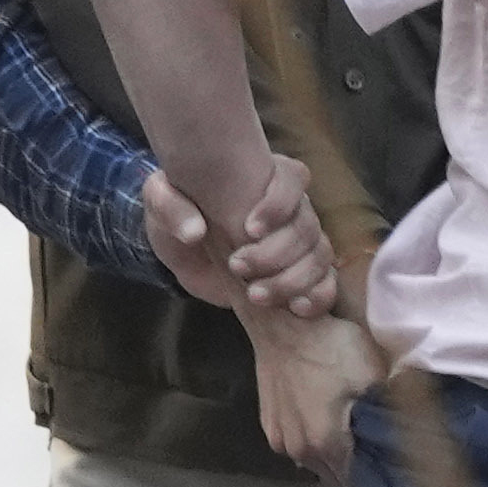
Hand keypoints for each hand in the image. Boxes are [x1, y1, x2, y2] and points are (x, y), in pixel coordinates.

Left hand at [147, 152, 337, 317]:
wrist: (187, 257)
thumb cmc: (178, 218)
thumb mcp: (160, 203)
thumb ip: (169, 206)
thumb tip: (194, 232)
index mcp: (265, 180)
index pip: (293, 178)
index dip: (278, 203)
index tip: (248, 229)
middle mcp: (292, 209)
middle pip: (306, 225)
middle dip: (275, 252)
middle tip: (237, 266)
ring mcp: (303, 243)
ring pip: (319, 255)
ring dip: (291, 279)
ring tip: (256, 295)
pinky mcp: (304, 275)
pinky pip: (327, 283)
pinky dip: (318, 296)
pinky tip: (296, 308)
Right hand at [251, 305, 383, 483]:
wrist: (281, 322)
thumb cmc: (330, 345)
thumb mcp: (373, 374)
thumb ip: (391, 410)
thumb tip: (416, 436)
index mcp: (326, 443)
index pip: (357, 480)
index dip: (376, 473)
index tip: (392, 466)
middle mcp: (300, 450)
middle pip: (336, 475)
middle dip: (355, 467)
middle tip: (375, 448)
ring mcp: (280, 439)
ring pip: (314, 462)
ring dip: (332, 455)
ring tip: (350, 435)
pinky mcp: (268, 424)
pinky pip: (297, 446)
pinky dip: (312, 442)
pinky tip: (324, 422)